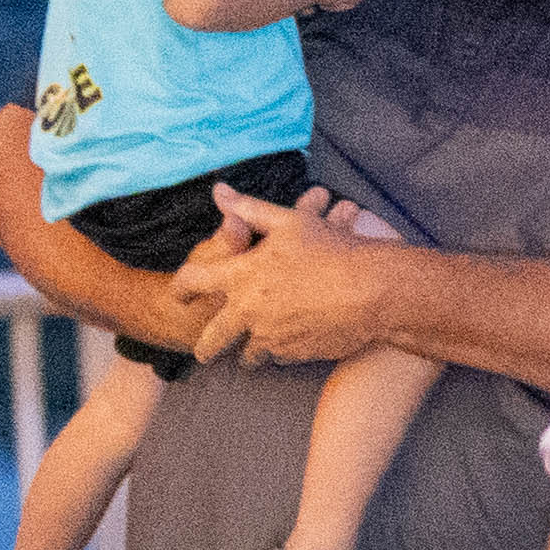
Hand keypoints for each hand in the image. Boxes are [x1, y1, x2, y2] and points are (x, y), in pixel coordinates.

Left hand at [184, 181, 406, 365]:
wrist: (372, 292)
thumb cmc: (330, 251)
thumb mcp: (288, 222)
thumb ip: (249, 210)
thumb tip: (219, 192)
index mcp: (240, 277)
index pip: (193, 283)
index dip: (180, 289)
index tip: (178, 296)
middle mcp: (249, 311)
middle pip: (212, 339)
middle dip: (205, 348)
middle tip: (202, 354)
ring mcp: (271, 337)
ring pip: (249, 354)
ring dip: (247, 353)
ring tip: (249, 356)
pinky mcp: (295, 353)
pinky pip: (280, 357)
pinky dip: (281, 351)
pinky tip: (290, 343)